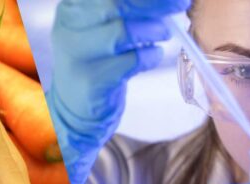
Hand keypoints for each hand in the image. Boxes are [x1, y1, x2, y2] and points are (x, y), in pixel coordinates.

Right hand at [47, 0, 189, 183]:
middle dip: (156, 3)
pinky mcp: (91, 80)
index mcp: (72, 8)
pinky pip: (132, 61)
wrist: (76, 106)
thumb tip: (167, 0)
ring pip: (123, 31)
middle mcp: (69, 27)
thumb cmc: (96, 60)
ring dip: (154, 30)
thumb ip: (126, 9)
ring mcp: (77, 54)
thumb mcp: (100, 27)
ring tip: (164, 33)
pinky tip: (152, 57)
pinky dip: (150, 56)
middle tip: (180, 4)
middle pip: (118, 4)